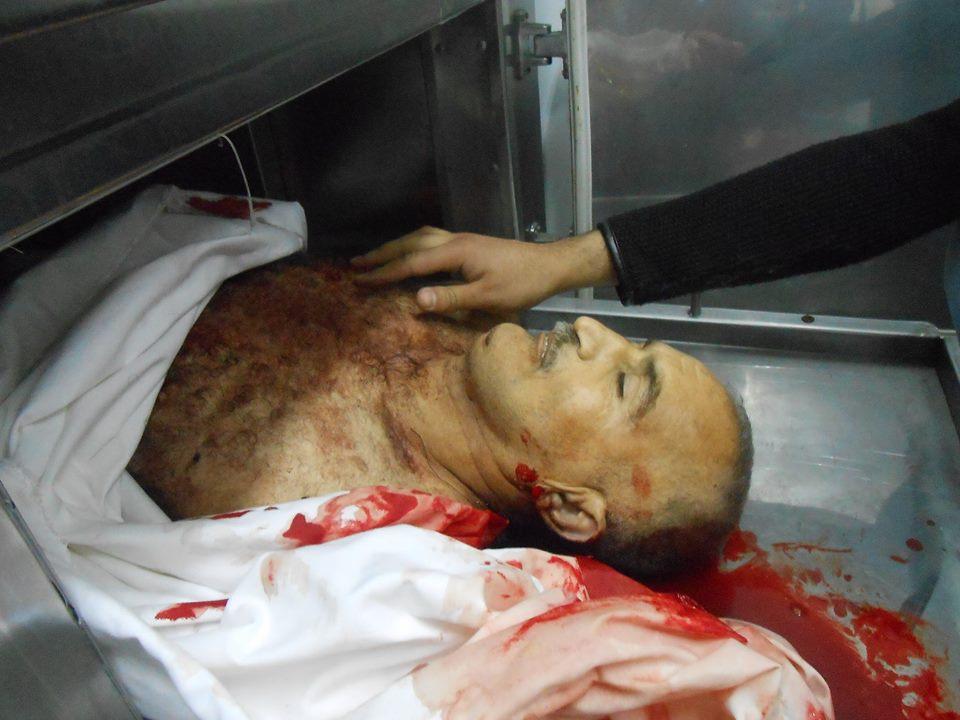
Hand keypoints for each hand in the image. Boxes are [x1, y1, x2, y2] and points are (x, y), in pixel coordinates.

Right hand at [352, 226, 612, 313]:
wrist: (549, 266)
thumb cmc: (521, 284)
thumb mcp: (487, 298)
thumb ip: (451, 299)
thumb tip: (415, 300)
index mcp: (456, 252)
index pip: (411, 263)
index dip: (384, 273)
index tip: (360, 281)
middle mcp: (454, 240)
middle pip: (410, 243)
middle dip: (382, 254)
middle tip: (355, 265)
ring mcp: (462, 239)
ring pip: (420, 237)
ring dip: (396, 246)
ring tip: (375, 257)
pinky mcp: (469, 244)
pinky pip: (431, 239)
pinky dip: (412, 245)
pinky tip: (411, 252)